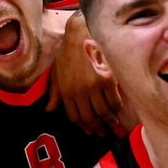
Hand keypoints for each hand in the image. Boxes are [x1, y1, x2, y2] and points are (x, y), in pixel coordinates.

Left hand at [47, 12, 124, 136]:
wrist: (82, 34)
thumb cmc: (68, 52)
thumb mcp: (56, 72)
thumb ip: (55, 93)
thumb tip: (49, 110)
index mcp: (66, 91)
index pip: (75, 116)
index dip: (83, 126)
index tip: (90, 130)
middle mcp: (79, 91)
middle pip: (90, 117)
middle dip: (97, 128)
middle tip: (103, 133)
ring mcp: (94, 86)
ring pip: (104, 112)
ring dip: (109, 121)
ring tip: (114, 125)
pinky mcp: (108, 79)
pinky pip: (114, 100)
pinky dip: (117, 108)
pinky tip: (118, 110)